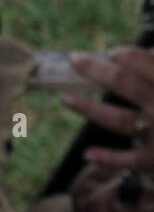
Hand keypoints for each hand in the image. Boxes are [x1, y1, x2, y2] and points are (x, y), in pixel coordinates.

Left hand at [63, 48, 153, 171]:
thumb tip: (150, 53)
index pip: (150, 67)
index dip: (131, 58)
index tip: (112, 51)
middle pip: (126, 86)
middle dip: (97, 71)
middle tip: (74, 58)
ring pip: (120, 120)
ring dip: (90, 109)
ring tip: (65, 98)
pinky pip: (132, 160)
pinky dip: (110, 159)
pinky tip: (88, 154)